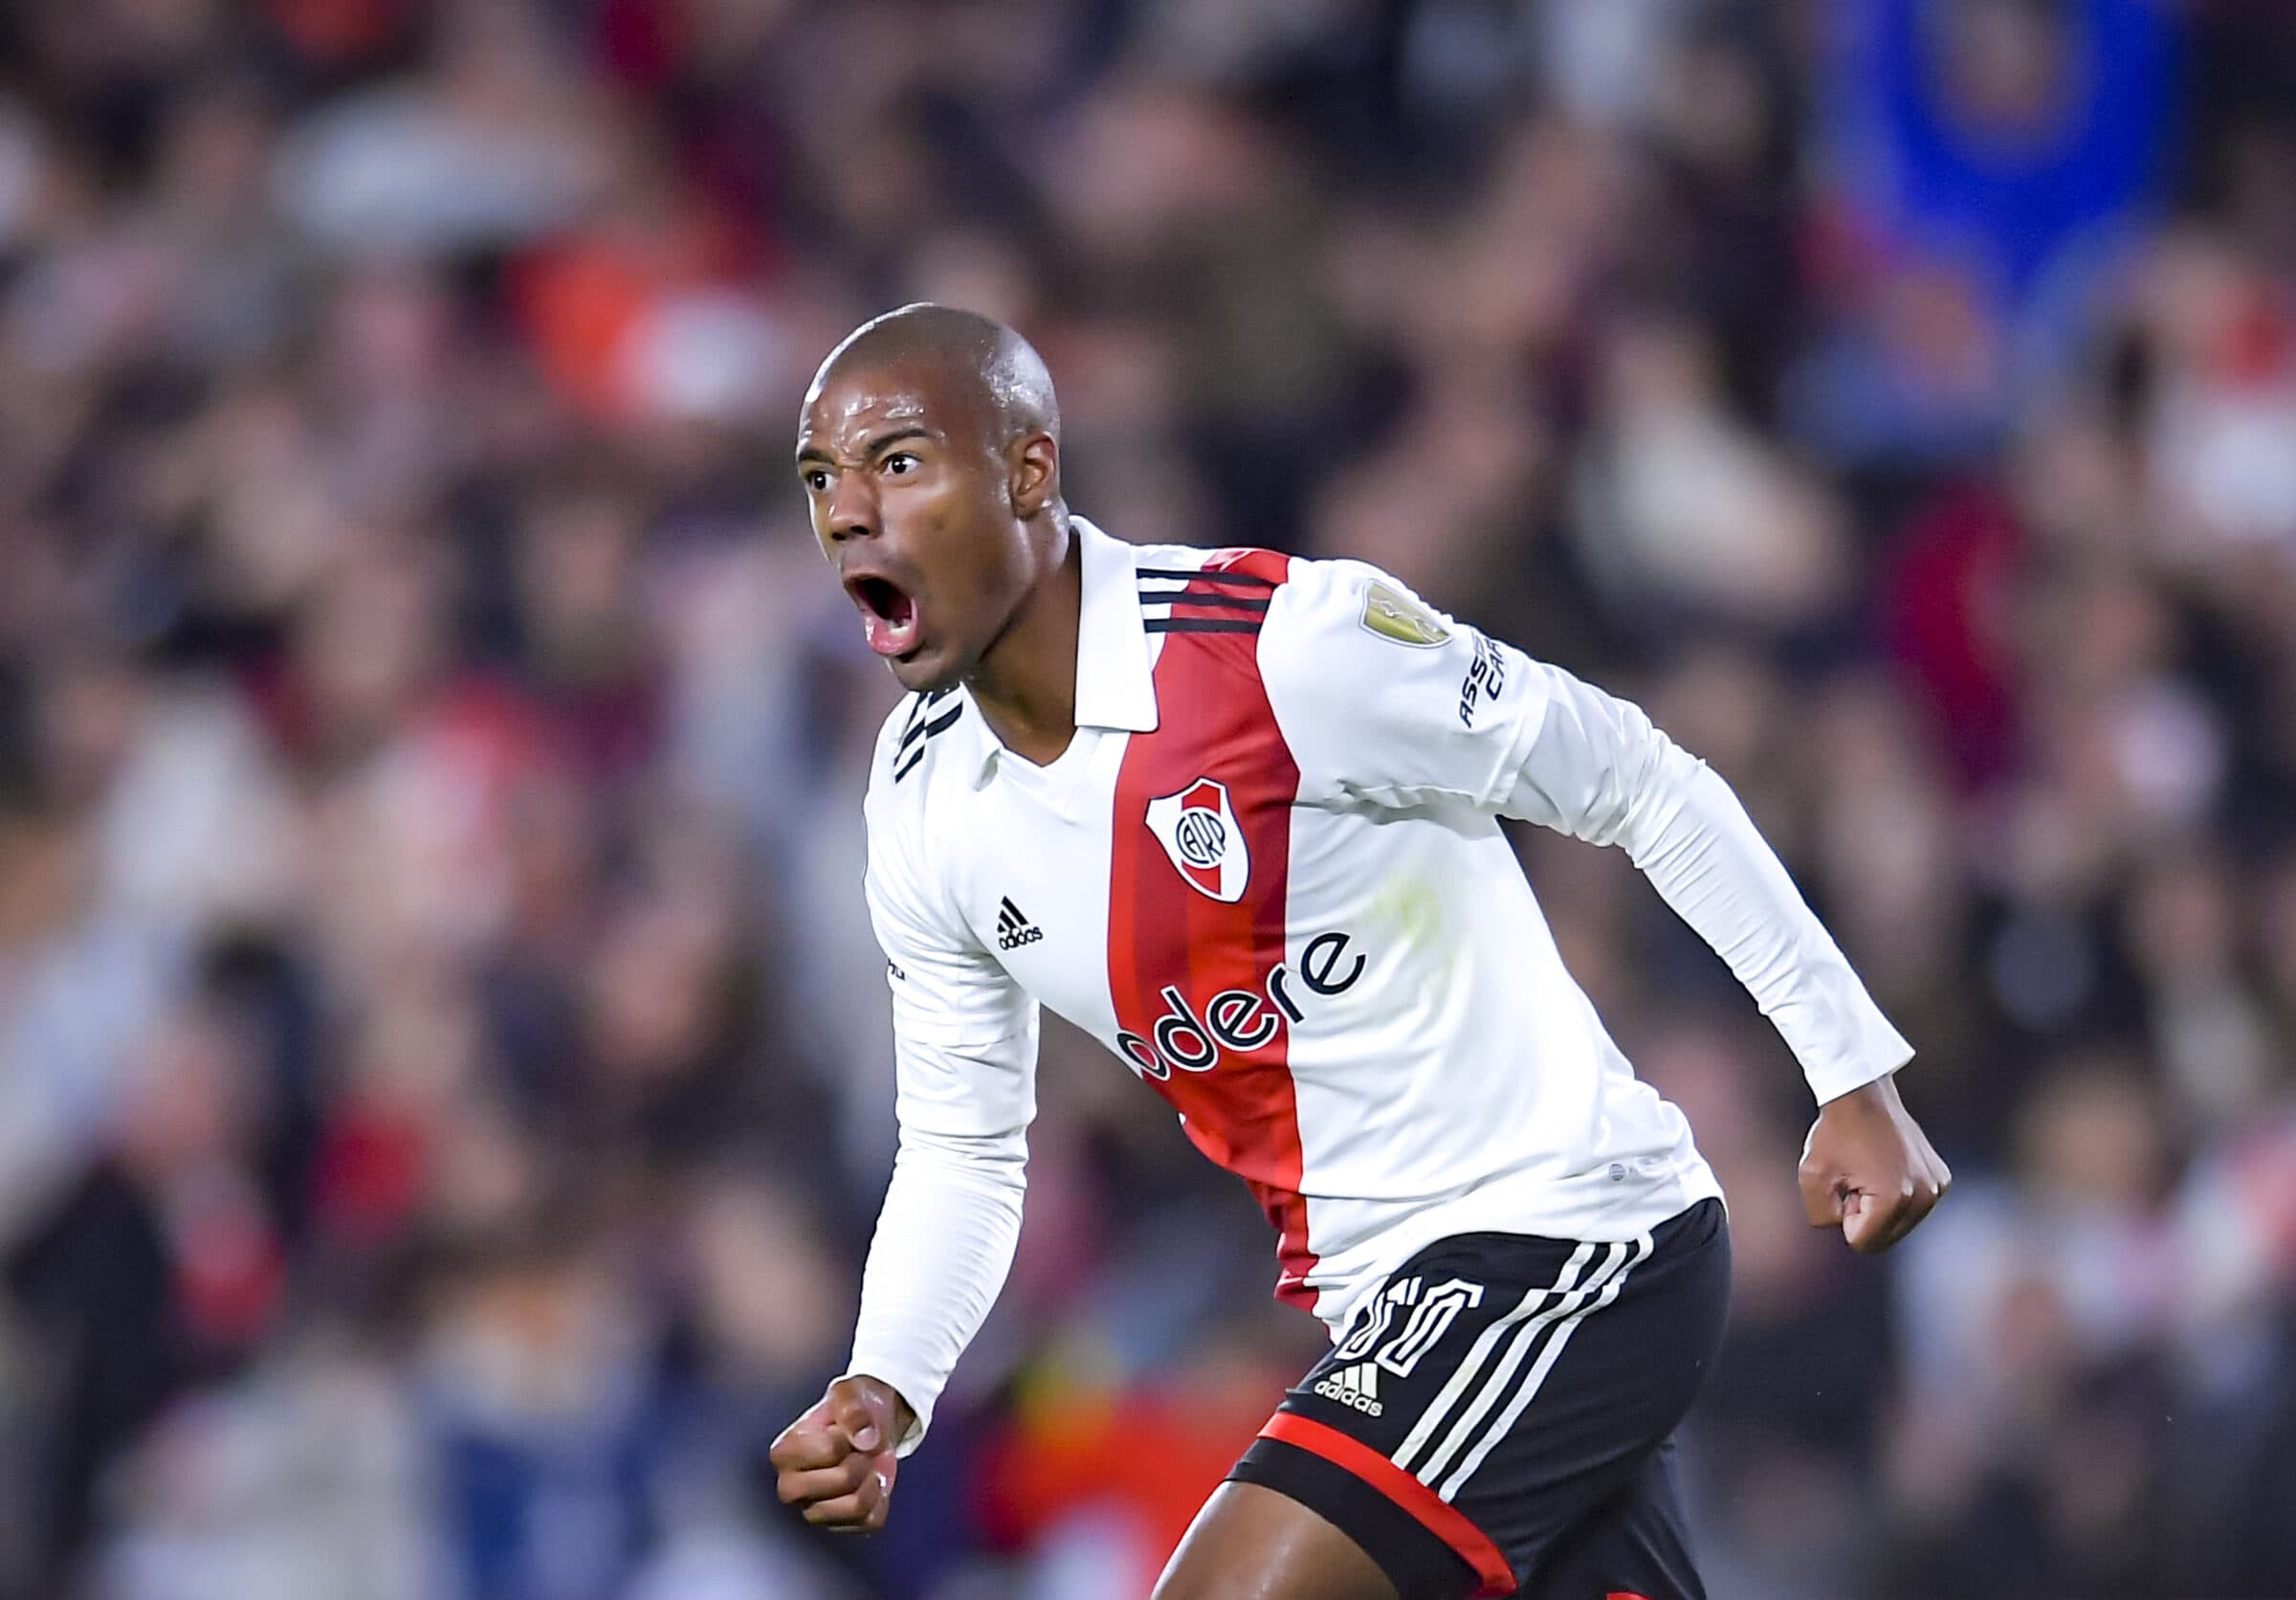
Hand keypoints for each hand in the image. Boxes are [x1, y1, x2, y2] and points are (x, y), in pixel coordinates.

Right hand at [769, 1375, 913, 1533]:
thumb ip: (853, 1409)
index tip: (846, 1429)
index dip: (849, 1436)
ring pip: (856, 1508)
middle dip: (863, 1459)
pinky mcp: (837, 1525)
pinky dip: (881, 1498)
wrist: (867, 1426)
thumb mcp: (850, 1393)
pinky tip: (873, 1480)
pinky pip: (870, 1521)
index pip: (829, 1450)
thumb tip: (864, 1439)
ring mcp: (813, 1510)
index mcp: (784, 1453)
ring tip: (870, 1464)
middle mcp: (791, 1487)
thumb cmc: (850, 1409)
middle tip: (861, 1447)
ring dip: (874, 1481)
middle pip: (843, 1481)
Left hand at [1799, 1071, 1950, 1253]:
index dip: (1844, 1217)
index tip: (1845, 1184)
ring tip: (1869, 1171)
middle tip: (1855, 1179)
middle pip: (1884, 1240)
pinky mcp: (1941, 1179)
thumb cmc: (1835, 1132)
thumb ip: (1822, 1216)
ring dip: (1879, 1208)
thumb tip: (1846, 1228)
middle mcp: (1925, 1196)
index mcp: (1895, 1199)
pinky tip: (1885, 1167)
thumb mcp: (1812, 1177)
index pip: (1862, 1242)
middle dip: (1864, 1217)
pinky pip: (1911, 1208)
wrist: (1862, 1094)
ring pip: (1898, 1226)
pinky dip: (1896, 1196)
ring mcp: (1937, 1188)